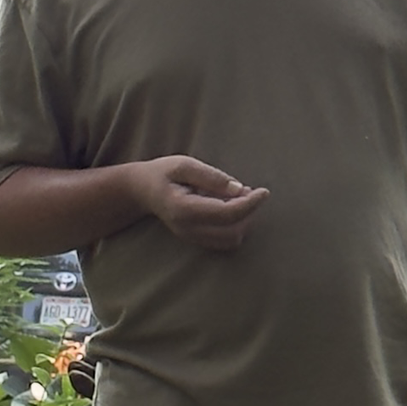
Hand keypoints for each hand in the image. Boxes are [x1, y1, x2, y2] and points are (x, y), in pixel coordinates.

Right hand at [131, 154, 269, 250]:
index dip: (250, 204)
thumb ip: (212, 176)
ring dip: (243, 220)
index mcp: (184, 209)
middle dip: (248, 212)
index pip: (227, 214)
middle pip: (233, 231)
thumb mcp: (184, 165)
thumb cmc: (163, 173)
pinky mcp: (197, 239)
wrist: (141, 191)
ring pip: (232, 240)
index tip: (264, 191)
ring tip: (239, 196)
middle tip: (249, 190)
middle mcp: (188, 229)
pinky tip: (231, 206)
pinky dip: (235, 225)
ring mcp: (192, 238)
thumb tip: (240, 189)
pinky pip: (225, 240)